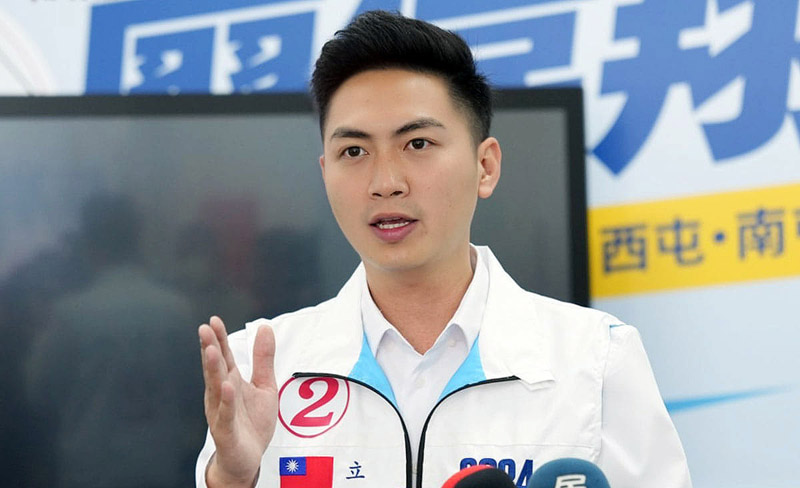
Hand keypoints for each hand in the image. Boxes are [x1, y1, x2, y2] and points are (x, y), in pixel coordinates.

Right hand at [199, 316, 276, 486]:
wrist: (248, 459)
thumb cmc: (252, 422)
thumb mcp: (264, 386)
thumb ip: (263, 359)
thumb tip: (265, 327)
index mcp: (229, 381)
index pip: (223, 356)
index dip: (219, 339)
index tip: (214, 320)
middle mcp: (220, 394)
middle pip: (215, 368)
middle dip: (210, 348)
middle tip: (205, 329)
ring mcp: (221, 412)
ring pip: (215, 388)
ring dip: (213, 369)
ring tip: (212, 350)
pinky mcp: (226, 431)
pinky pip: (226, 414)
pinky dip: (226, 401)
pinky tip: (227, 386)